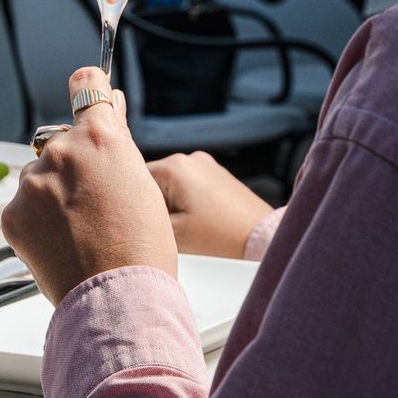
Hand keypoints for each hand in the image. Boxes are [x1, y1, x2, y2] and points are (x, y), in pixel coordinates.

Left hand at [1, 67, 176, 305]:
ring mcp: (33, 182)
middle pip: (62, 142)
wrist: (119, 301)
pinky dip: (36, 221)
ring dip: (52, 192)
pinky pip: (23, 206)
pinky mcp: (13, 213)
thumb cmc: (142, 247)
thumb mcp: (142, 182)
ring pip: (39, 175)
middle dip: (73, 163)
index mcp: (98, 137)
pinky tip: (60, 242)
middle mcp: (61, 150)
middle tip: (94, 202)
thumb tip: (111, 105)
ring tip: (80, 230)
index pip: (87, 85)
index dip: (90, 89)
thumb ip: (118, 141)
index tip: (88, 91)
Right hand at [146, 151, 272, 258]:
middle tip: (169, 229)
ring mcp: (206, 164)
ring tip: (188, 227)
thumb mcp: (175, 234)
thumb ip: (148, 216)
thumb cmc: (220, 239)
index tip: (145, 222)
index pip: (137, 179)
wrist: (262, 240)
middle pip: (156, 180)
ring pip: (173, 184)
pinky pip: (191, 184)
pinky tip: (201, 221)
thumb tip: (135, 210)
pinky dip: (190, 201)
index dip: (137, 202)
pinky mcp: (218, 174)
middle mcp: (189, 158)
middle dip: (158, 203)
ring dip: (174, 203)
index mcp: (174, 167)